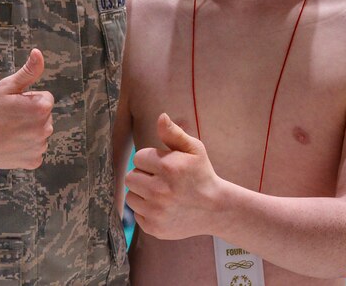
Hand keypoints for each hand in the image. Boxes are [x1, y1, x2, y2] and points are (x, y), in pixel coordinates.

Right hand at [0, 48, 54, 168]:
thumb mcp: (7, 86)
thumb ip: (29, 70)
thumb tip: (38, 52)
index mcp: (43, 108)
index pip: (45, 98)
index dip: (28, 99)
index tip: (14, 105)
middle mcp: (46, 128)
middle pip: (44, 116)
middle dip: (31, 115)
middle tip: (9, 118)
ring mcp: (40, 147)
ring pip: (39, 134)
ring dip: (29, 132)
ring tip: (8, 132)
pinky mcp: (34, 161)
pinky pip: (35, 151)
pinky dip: (25, 149)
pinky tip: (11, 145)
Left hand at [124, 113, 220, 239]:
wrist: (215, 208)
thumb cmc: (202, 175)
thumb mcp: (194, 150)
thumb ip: (174, 133)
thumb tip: (161, 116)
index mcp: (168, 167)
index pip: (138, 158)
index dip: (150, 160)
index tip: (163, 166)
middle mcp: (160, 190)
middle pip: (131, 177)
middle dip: (143, 176)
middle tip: (160, 180)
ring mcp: (156, 211)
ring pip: (131, 196)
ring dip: (142, 193)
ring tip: (161, 194)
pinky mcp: (154, 227)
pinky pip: (137, 214)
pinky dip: (146, 210)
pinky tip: (163, 207)